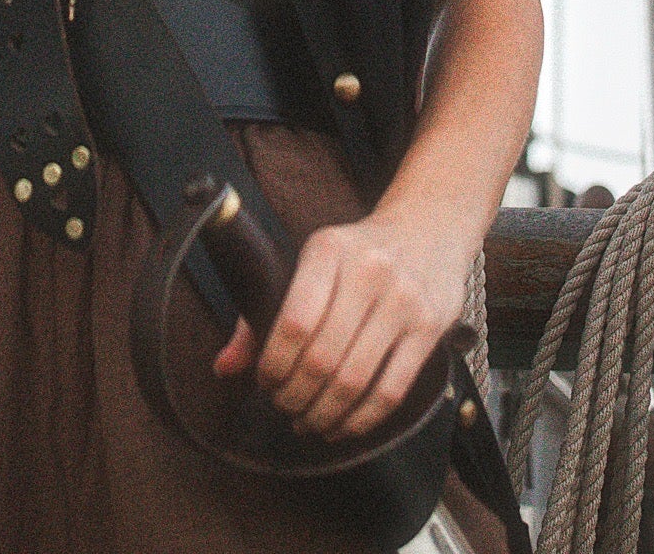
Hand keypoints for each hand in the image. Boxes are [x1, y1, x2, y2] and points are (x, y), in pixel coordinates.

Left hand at [213, 210, 467, 438]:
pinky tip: (342, 426)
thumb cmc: (358, 252)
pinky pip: (392, 390)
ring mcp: (403, 301)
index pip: (294, 321)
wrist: (429, 227)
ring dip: (324, 413)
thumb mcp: (312, 261)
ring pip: (356, 380)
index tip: (265, 382)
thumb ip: (263, 312)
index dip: (274, 364)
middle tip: (284, 407)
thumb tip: (224, 366)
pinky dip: (361, 420)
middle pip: (323, 358)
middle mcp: (368, 272)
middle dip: (295, 396)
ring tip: (307, 422)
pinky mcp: (429, 329)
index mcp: (328, 249)